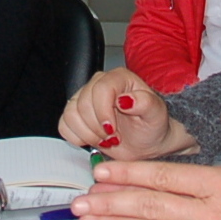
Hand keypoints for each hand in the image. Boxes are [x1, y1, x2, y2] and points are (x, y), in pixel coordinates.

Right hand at [59, 68, 195, 158]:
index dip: (103, 112)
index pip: (100, 89)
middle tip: (114, 138)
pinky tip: (94, 140)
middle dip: (98, 128)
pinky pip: (64, 125)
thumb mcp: (156, 115)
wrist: (147, 141)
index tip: (112, 130)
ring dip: (88, 134)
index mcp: (119, 78)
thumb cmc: (153, 125)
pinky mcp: (76, 115)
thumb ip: (146, 103)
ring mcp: (85, 99)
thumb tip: (126, 99)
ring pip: (71, 114)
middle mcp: (99, 84)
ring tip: (106, 139)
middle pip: (83, 103)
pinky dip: (77, 138)